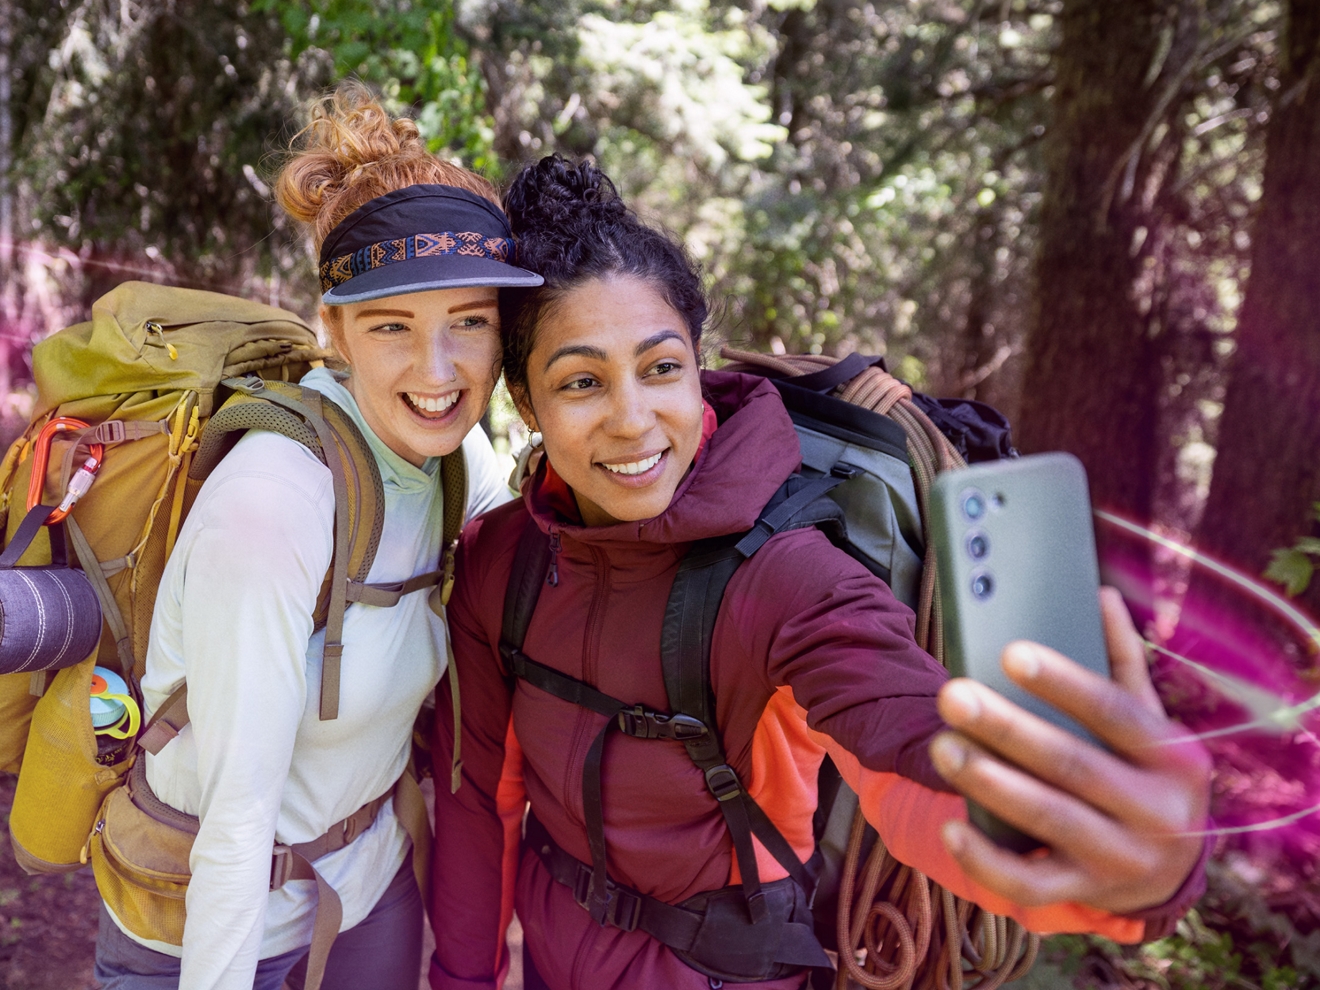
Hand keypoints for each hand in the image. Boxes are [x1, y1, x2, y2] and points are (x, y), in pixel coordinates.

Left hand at [929, 587, 1210, 914]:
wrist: (1169, 870)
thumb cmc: (1143, 773)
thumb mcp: (1148, 722)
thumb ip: (1122, 661)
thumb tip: (1099, 594)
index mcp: (1173, 757)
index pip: (1115, 711)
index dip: (1063, 682)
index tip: (1010, 652)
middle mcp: (1156, 811)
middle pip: (1073, 765)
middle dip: (1007, 728)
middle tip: (951, 696)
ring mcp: (1122, 859)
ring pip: (1049, 820)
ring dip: (990, 783)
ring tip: (942, 747)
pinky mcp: (1086, 894)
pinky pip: (1030, 884)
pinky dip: (987, 860)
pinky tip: (951, 827)